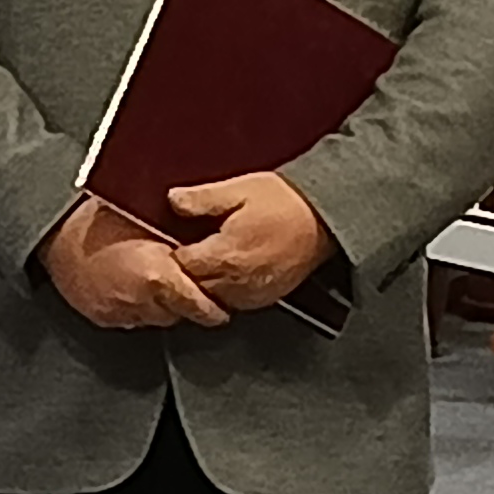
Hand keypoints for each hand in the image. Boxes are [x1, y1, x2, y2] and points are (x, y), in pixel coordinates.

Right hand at [42, 195, 228, 331]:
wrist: (57, 229)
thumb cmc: (103, 216)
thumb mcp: (153, 224)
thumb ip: (182, 246)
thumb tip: (211, 254)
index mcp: (160, 276)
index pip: (203, 308)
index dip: (214, 308)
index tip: (222, 307)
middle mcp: (143, 300)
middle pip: (180, 316)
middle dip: (186, 304)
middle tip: (188, 287)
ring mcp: (121, 312)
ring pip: (156, 319)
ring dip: (161, 306)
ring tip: (156, 284)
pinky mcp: (103, 317)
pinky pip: (131, 318)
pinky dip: (136, 307)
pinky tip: (131, 287)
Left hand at [165, 171, 338, 313]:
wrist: (324, 220)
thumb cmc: (283, 202)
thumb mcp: (240, 189)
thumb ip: (202, 198)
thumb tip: (171, 200)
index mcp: (226, 254)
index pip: (181, 265)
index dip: (171, 253)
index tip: (169, 241)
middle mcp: (236, 281)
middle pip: (193, 286)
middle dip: (183, 272)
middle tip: (181, 252)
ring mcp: (251, 294)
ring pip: (210, 299)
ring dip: (202, 284)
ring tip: (201, 263)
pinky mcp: (265, 299)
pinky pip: (232, 304)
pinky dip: (221, 292)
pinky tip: (222, 274)